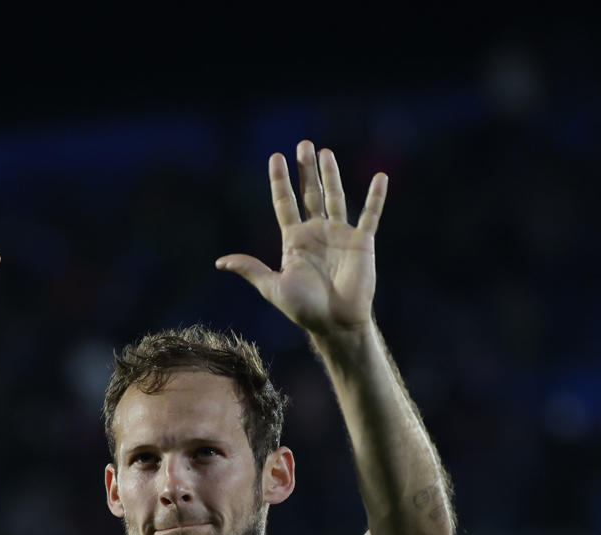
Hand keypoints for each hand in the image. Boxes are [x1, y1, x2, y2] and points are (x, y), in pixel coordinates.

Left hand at [217, 140, 385, 338]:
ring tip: (325, 152)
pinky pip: (370, 215)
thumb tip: (220, 262)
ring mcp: (339, 235)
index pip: (285, 203)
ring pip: (335, 197)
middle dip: (305, 169)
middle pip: (309, 193)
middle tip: (303, 144)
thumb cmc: (304, 309)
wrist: (336, 324)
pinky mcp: (361, 242)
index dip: (280, 181)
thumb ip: (251, 270)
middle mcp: (316, 232)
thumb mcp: (273, 287)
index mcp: (294, 240)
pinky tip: (380, 178)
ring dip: (331, 175)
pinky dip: (376, 197)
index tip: (275, 157)